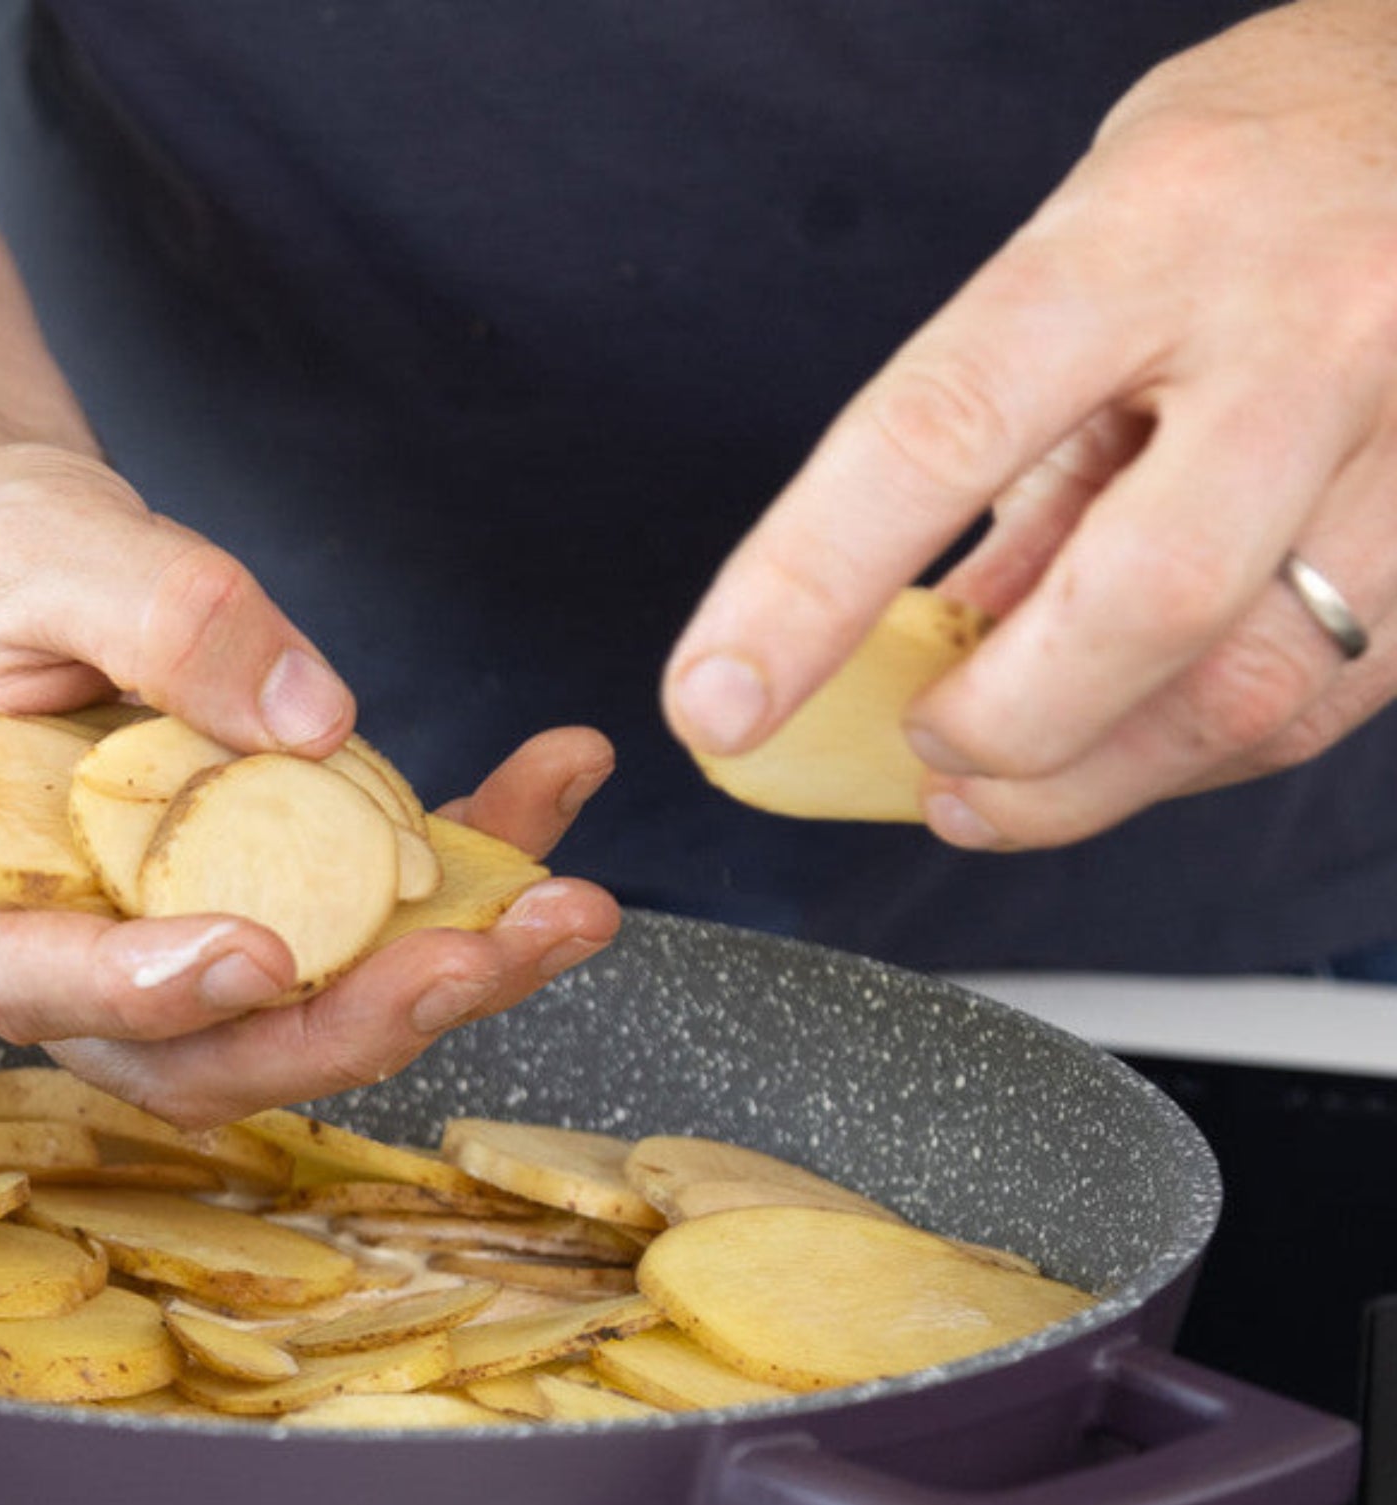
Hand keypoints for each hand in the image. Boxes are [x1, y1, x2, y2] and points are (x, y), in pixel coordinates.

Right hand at [0, 441, 619, 1122]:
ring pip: (312, 1017)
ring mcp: (175, 948)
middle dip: (355, 1020)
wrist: (4, 568)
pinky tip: (550, 788)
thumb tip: (315, 719)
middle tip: (483, 957)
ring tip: (568, 908)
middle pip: (211, 1048)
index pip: (43, 983)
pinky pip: (370, 924)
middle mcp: (71, 955)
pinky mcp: (264, 906)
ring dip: (447, 976)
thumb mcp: (41, 548)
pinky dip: (469, 873)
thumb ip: (160, 618)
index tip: (259, 956)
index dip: (152, 992)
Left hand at [662, 1, 1396, 850]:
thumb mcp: (1079, 262)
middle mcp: (1309, 328)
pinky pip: (1316, 712)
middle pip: (1140, 602)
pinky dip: (1179, 762)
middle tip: (921, 742)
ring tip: (982, 788)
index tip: (716, 701)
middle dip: (996, 727)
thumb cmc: (1237, 187)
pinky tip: (1111, 751)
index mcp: (1154, 234)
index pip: (942, 430)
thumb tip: (890, 650)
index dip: (807, 588)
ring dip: (1082, 783)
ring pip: (1249, 692)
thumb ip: (994, 457)